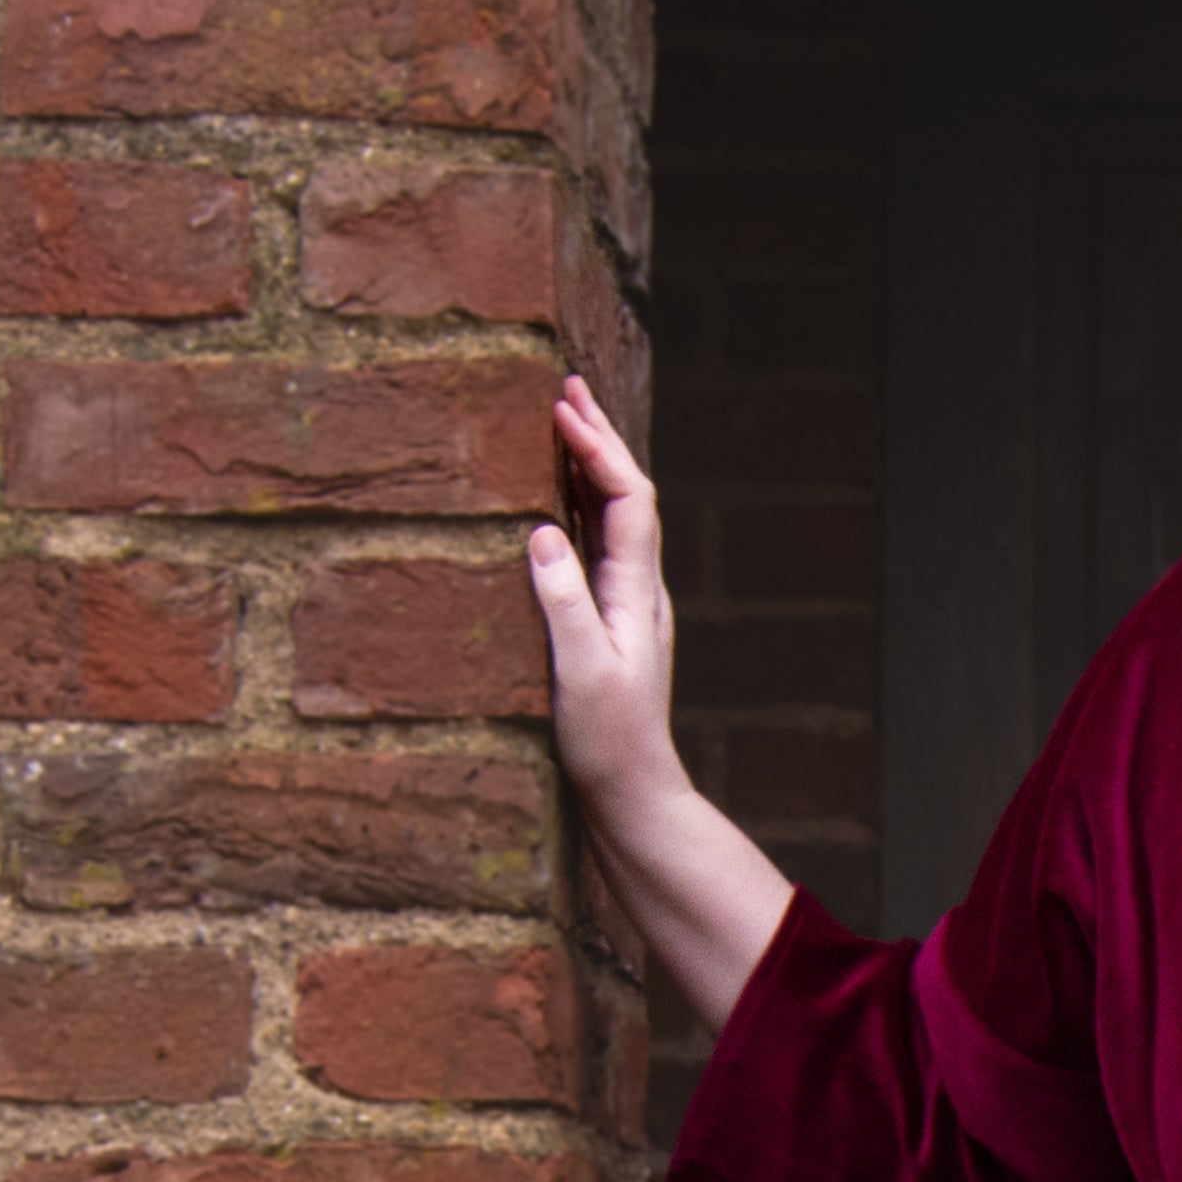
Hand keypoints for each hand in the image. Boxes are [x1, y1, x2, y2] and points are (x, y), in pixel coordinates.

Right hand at [527, 375, 684, 827]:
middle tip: (566, 387)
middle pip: (625, 496)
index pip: (627, 499)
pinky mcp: (608, 624)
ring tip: (559, 422)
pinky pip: (595, 547)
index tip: (563, 408)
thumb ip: (563, 601)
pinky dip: (576, 508)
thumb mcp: (579, 671)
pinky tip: (553, 499)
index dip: (599, 449)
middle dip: (598, 439)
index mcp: (636, 592)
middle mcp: (639, 591)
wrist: (633, 794)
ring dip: (587, 467)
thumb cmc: (607, 741)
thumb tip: (543, 531)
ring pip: (611, 518)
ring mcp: (626, 606)